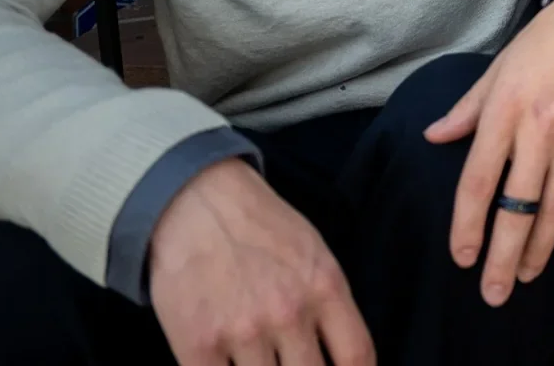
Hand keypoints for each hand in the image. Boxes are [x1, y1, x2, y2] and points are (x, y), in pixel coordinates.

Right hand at [148, 157, 372, 365]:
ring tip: (262, 362)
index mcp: (324, 288)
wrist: (196, 203)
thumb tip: (339, 356)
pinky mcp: (198, 345)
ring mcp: (243, 332)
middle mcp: (289, 313)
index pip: (356, 356)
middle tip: (292, 365)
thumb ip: (330, 305)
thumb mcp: (314, 255)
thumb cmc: (260, 228)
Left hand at [425, 0, 553, 306]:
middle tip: (493, 293)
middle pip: (518, 208)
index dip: (468, 225)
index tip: (462, 257)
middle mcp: (539, 131)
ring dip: (539, 249)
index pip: (480, 181)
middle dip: (503, 256)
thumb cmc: (545, 40)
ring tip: (525, 275)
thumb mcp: (497, 67)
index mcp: (505, 111)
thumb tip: (433, 138)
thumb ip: (467, 109)